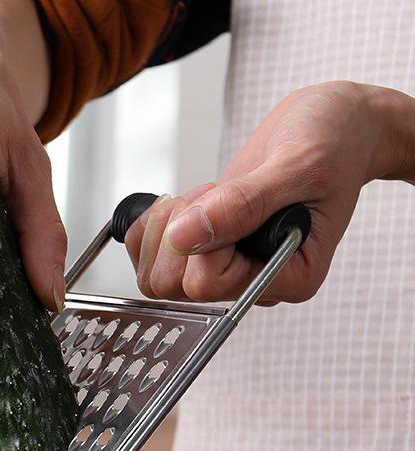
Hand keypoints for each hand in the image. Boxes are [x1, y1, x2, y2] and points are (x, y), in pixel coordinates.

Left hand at [124, 81, 402, 304]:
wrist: (336, 128)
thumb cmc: (335, 143)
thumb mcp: (297, 165)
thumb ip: (242, 204)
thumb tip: (183, 236)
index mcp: (288, 278)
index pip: (208, 284)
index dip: (204, 241)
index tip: (229, 200)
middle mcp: (254, 282)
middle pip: (174, 286)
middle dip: (180, 234)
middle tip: (217, 193)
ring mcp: (227, 269)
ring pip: (158, 274)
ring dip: (167, 227)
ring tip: (210, 194)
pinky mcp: (206, 253)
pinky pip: (150, 256)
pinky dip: (154, 224)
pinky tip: (185, 201)